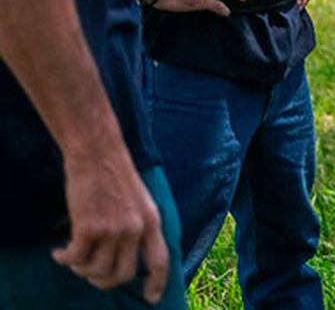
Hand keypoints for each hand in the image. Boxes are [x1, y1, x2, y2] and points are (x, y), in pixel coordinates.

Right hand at [52, 147, 169, 301]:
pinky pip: (74, 259)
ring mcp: (113, 229)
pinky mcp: (89, 228)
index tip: (151, 299)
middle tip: (90, 271)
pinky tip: (59, 251)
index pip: (160, 260)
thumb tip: (128, 255)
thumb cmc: (115, 174)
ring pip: (96, 271)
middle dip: (103, 280)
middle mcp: (136, 229)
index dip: (157, 283)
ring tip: (73, 256)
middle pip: (122, 275)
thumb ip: (138, 226)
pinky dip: (63, 258)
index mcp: (152, 221)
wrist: (98, 153)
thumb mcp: (140, 200)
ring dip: (81, 268)